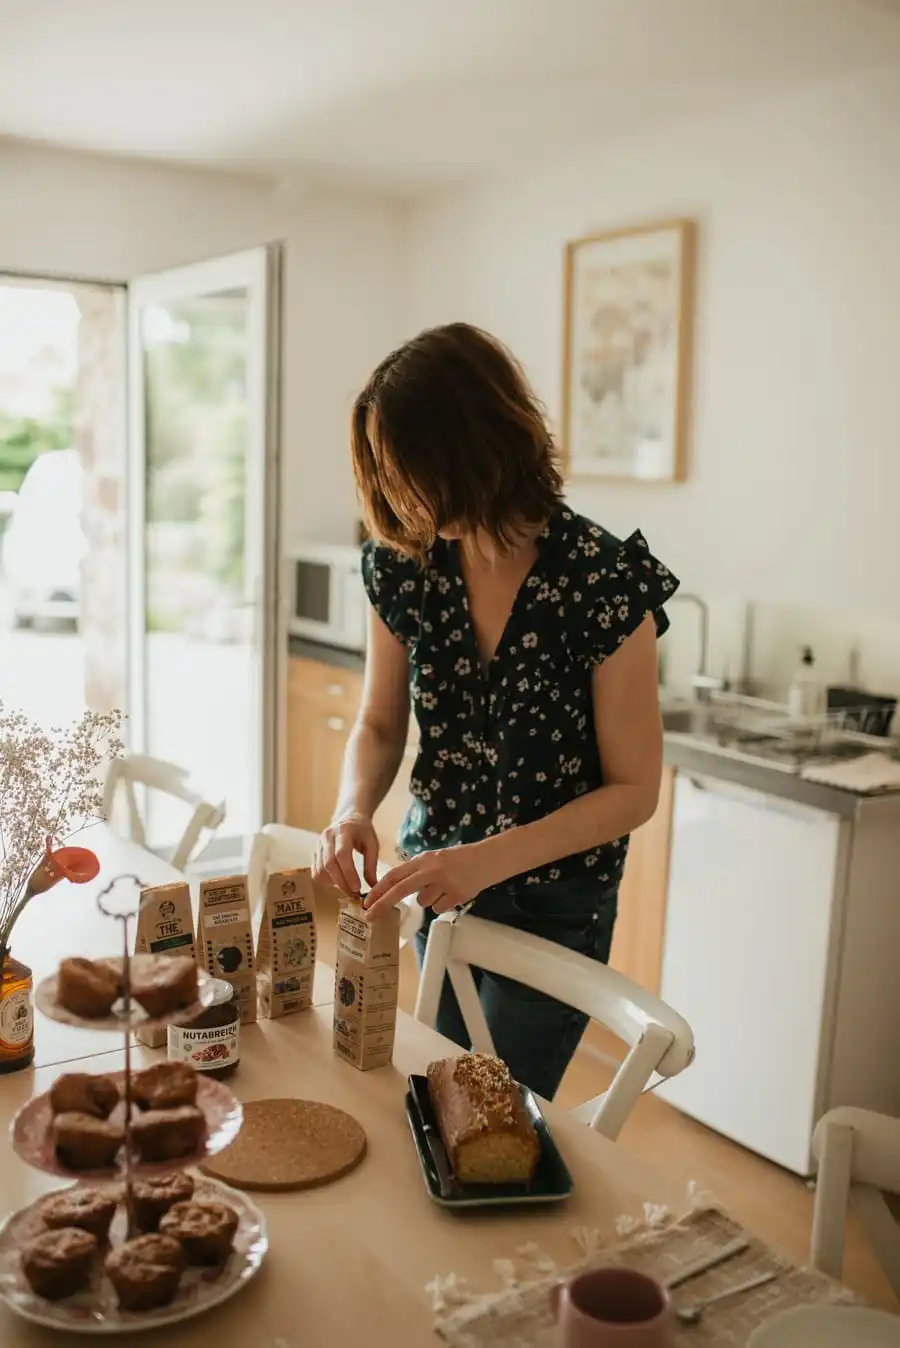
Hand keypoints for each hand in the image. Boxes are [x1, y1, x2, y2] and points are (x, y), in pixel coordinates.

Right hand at [313, 813, 378, 896]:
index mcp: (344, 830)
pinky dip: (326, 881)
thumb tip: (373, 887)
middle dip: (342, 882)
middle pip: (329, 864)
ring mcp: (318, 844)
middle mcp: (327, 836)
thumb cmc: (362, 831)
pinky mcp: (314, 852)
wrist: (348, 817)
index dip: (348, 873)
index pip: (342, 854)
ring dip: (334, 883)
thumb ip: (372, 865)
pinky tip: (338, 881)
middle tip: (354, 894)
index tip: (357, 888)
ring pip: (321, 870)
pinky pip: (316, 872)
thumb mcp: (372, 844)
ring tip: (348, 887)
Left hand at [362, 843, 495, 921]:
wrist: (490, 858)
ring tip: (446, 886)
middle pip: (400, 889)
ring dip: (430, 898)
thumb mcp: (436, 859)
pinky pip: (440, 907)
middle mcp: (432, 870)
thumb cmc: (460, 859)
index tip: (366, 901)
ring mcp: (445, 883)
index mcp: (424, 859)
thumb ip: (418, 872)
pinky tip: (455, 891)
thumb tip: (398, 889)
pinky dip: (444, 903)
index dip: (378, 889)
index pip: (395, 875)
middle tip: (369, 916)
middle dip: (382, 904)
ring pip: (424, 902)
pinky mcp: (457, 895)